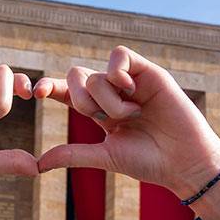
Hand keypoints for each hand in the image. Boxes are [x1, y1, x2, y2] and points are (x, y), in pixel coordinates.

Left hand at [35, 46, 219, 219]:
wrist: (183, 161)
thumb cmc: (148, 161)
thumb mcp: (105, 156)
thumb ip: (74, 154)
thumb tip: (38, 163)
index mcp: (98, 111)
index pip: (67, 91)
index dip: (50, 86)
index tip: (36, 93)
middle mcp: (112, 93)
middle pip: (77, 77)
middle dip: (82, 99)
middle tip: (103, 119)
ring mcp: (130, 81)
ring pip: (97, 73)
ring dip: (107, 98)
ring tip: (131, 115)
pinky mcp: (148, 72)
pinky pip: (119, 55)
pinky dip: (117, 71)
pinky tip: (129, 90)